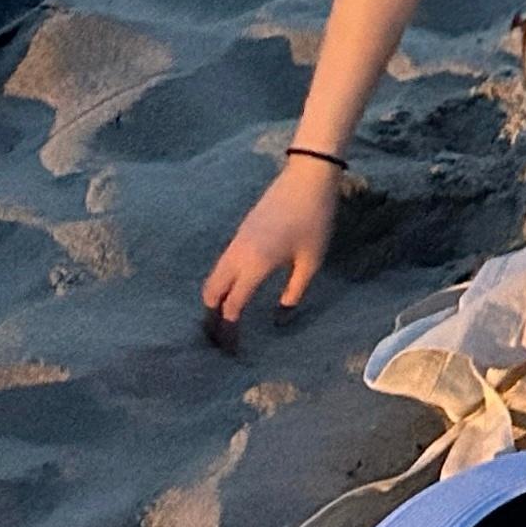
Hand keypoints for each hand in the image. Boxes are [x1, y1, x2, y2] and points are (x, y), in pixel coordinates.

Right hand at [201, 158, 342, 348]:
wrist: (307, 177)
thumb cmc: (314, 220)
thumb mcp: (311, 261)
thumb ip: (294, 291)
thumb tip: (280, 317)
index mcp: (254, 264)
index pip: (232, 305)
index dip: (229, 329)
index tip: (232, 349)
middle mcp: (238, 254)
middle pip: (212, 290)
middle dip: (212, 315)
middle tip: (221, 336)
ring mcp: (236, 240)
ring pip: (215, 275)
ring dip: (215, 296)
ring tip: (224, 317)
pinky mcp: (241, 231)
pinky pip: (222, 262)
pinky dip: (222, 280)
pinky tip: (234, 289)